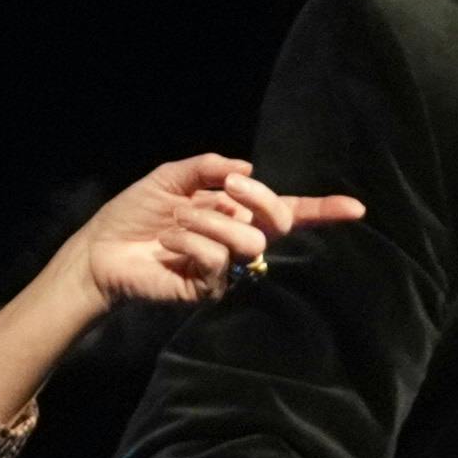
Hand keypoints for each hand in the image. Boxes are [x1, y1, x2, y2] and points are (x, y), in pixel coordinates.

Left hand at [68, 154, 363, 308]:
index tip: (356, 208)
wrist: (101, 250)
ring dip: (209, 221)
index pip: (287, 211)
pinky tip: (168, 245)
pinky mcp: (208, 289)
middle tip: (226, 191)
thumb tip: (247, 169)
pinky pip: (218, 259)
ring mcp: (226, 267)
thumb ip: (209, 168)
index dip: (323, 210)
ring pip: (250, 240)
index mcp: (235, 211)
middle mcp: (238, 238)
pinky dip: (189, 242)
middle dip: (258, 198)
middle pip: (280, 220)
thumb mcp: (171, 177)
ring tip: (176, 223)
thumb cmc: (135, 214)